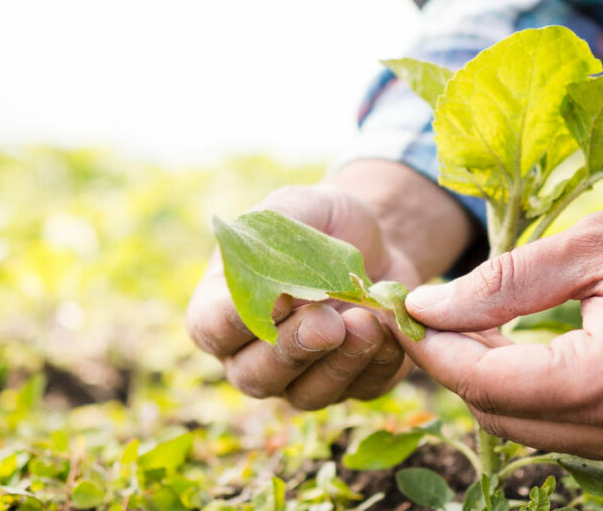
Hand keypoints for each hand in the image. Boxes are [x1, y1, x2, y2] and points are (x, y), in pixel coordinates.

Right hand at [186, 184, 417, 409]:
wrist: (376, 240)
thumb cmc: (320, 223)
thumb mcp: (295, 207)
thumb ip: (272, 234)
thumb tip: (273, 287)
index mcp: (223, 308)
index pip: (212, 329)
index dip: (237, 321)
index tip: (276, 298)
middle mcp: (254, 354)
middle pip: (255, 376)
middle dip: (293, 350)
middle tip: (328, 322)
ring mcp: (301, 377)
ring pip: (307, 394)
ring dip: (338, 364)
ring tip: (366, 323)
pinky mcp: (352, 384)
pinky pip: (361, 389)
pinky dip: (378, 363)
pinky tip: (390, 330)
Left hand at [399, 196, 602, 461]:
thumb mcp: (598, 244)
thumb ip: (506, 281)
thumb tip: (428, 305)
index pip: (483, 382)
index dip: (433, 346)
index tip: (405, 310)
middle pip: (501, 417)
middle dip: (458, 367)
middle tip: (437, 314)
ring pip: (535, 432)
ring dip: (498, 385)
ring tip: (482, 326)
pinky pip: (577, 433)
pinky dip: (543, 398)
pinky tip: (537, 350)